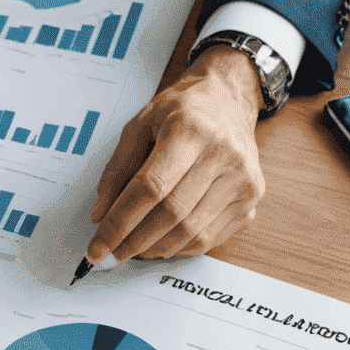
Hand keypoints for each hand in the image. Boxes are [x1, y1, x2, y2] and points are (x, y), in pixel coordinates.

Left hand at [87, 47, 264, 263]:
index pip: (150, 188)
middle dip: (135, 241)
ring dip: (157, 248)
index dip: (119, 222)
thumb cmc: (182, 109)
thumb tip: (100, 215)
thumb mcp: (140, 124)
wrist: (229, 97)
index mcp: (190, 130)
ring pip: (193, 231)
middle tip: (113, 252)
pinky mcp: (252, 196)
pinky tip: (162, 244)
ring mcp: (243, 178)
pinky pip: (212, 236)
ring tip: (135, 250)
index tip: (97, 246)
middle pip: (172, 213)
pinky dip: (182, 247)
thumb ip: (118, 168)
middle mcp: (223, 154)